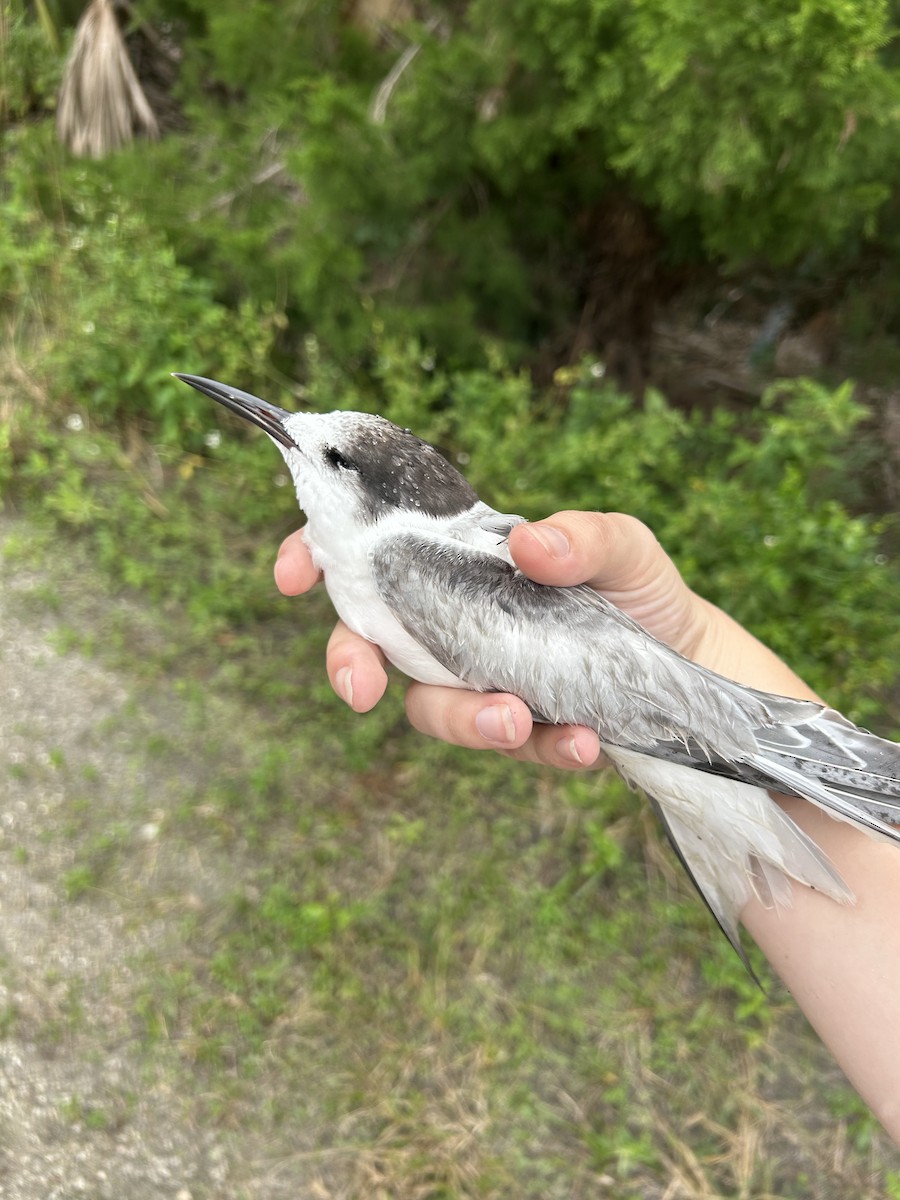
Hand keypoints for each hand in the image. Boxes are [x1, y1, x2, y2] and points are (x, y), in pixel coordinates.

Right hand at [274, 510, 761, 769]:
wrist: (690, 663)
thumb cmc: (641, 589)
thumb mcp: (626, 547)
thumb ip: (586, 536)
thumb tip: (530, 544)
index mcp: (461, 562)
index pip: (371, 553)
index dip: (315, 556)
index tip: (293, 576)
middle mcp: (456, 620)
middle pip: (370, 641)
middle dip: (347, 663)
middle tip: (358, 691)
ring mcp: (482, 678)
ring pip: (432, 706)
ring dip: (464, 718)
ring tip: (520, 720)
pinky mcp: (519, 729)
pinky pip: (506, 744)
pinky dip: (541, 746)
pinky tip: (584, 742)